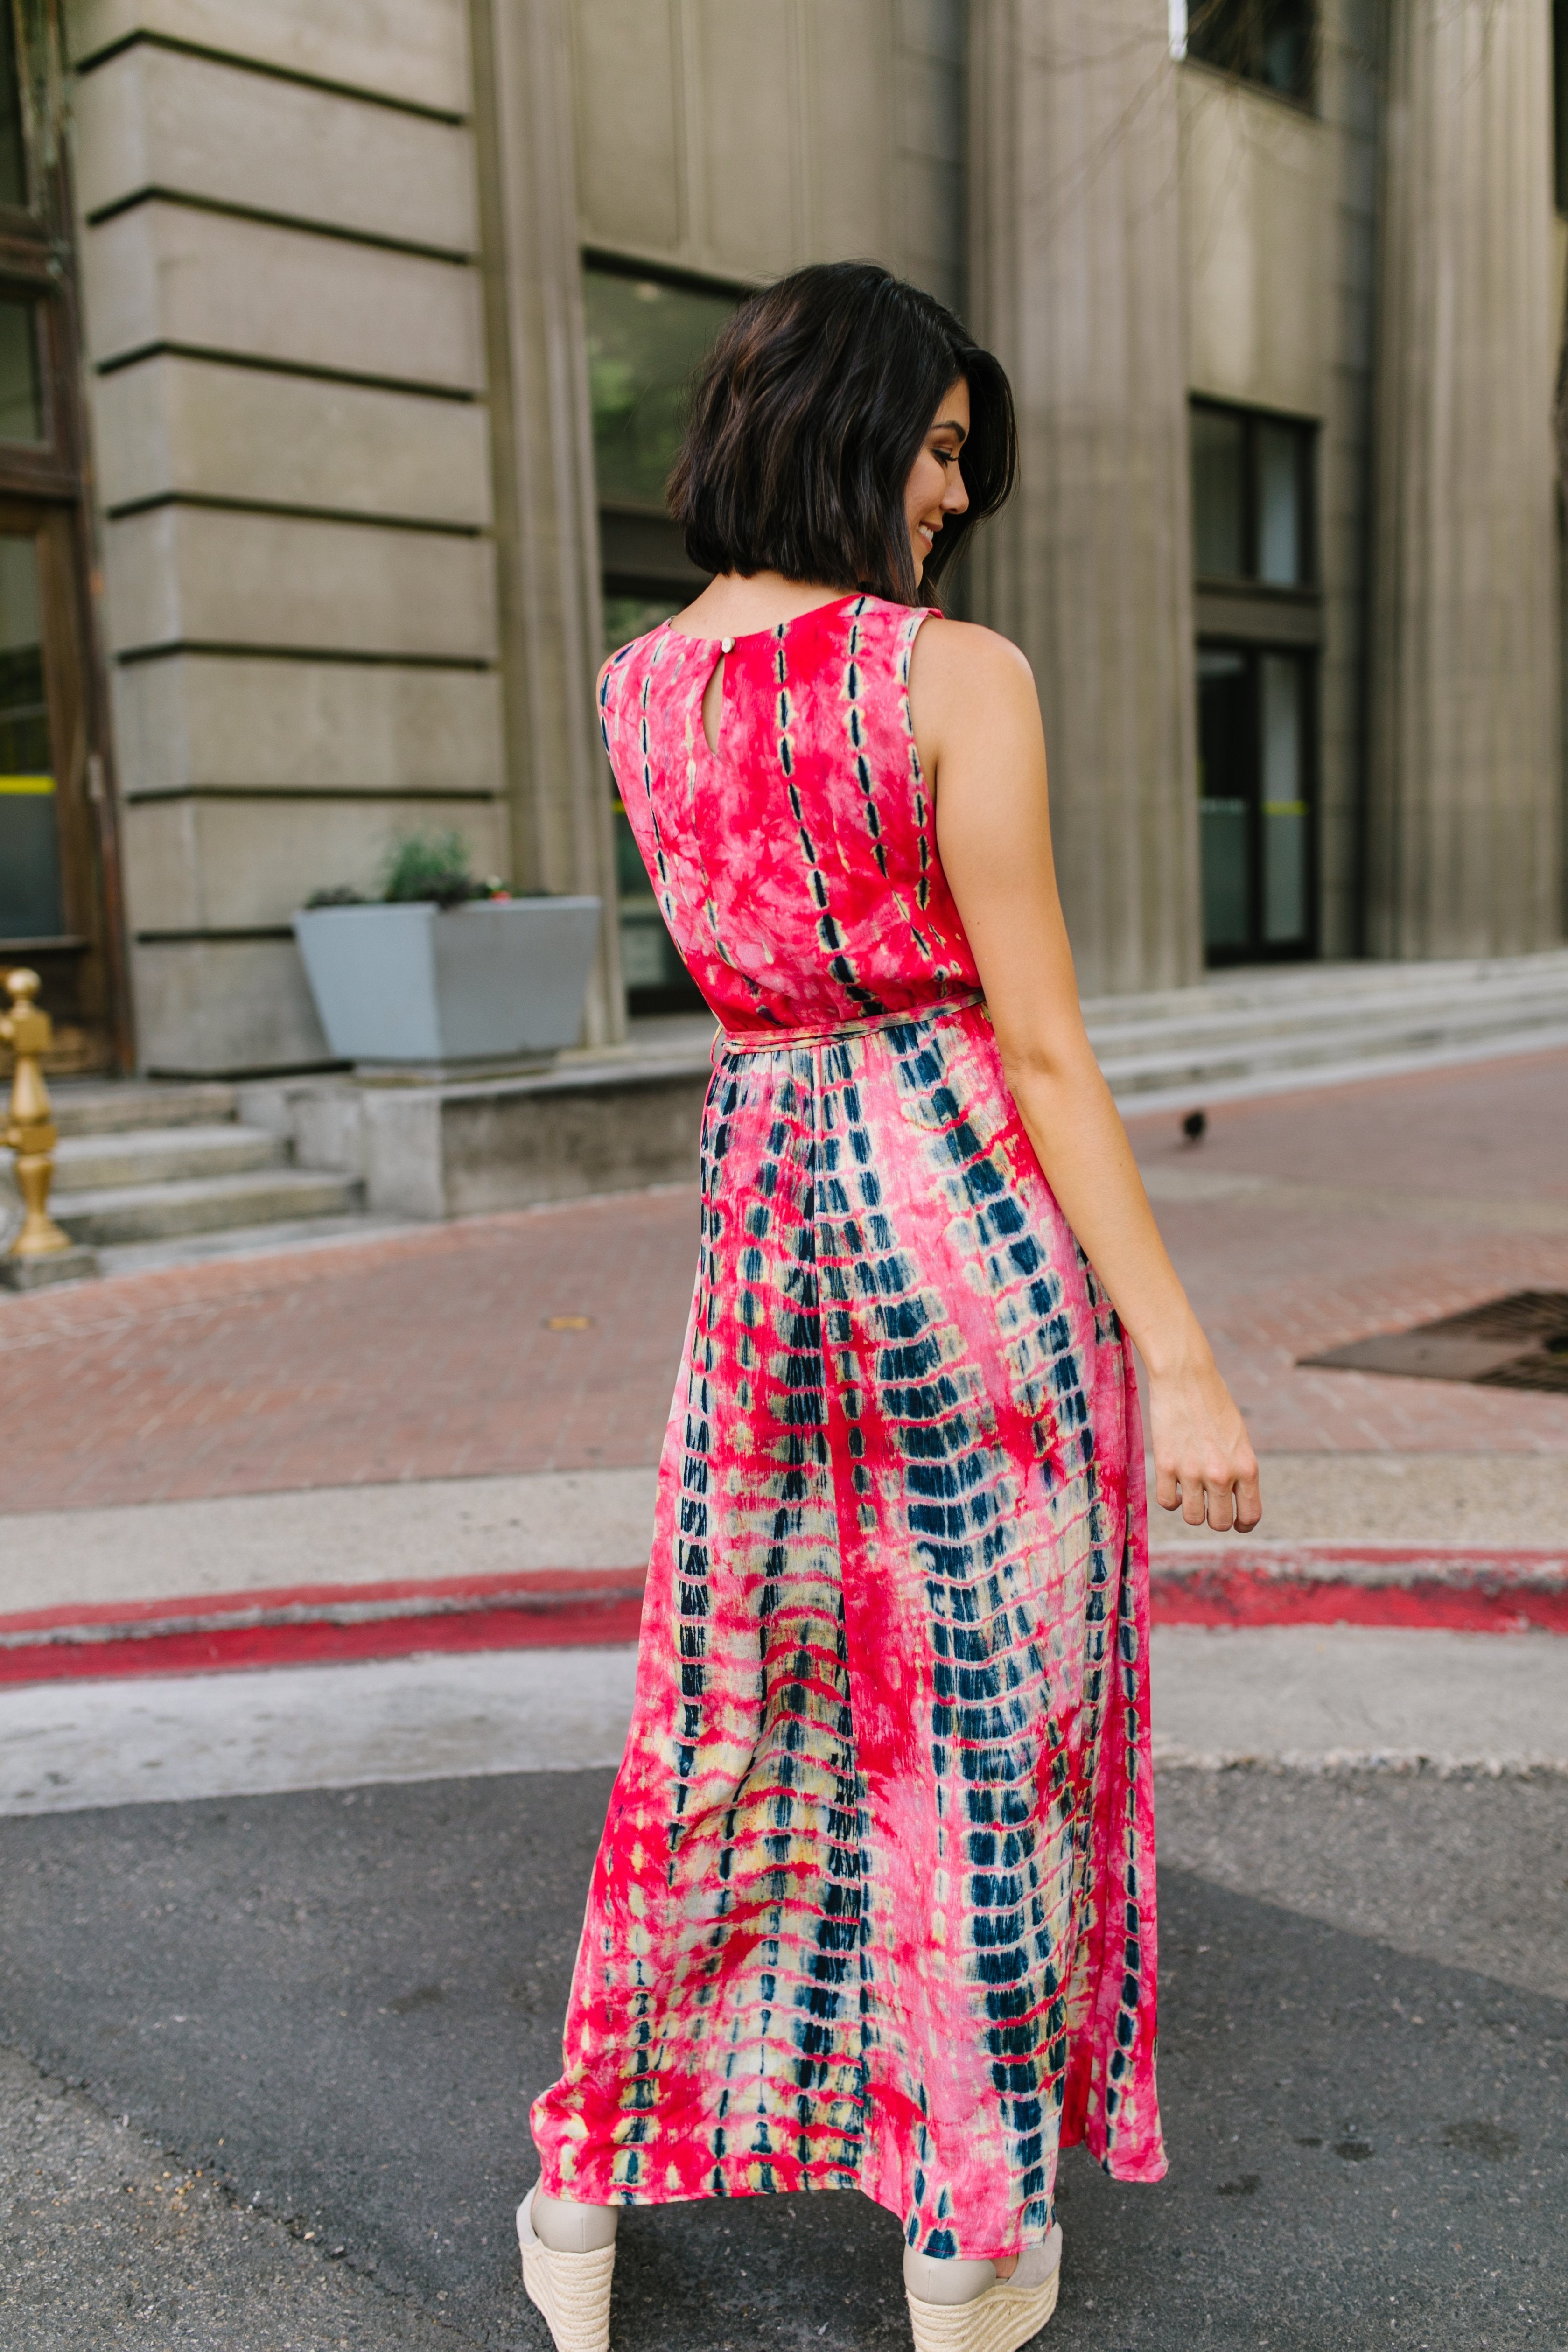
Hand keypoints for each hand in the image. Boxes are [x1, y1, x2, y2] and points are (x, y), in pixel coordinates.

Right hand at [1147, 1329, 1260, 1532]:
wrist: (1185, 1377)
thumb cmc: (1214, 1404)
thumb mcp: (1238, 1439)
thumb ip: (1239, 1471)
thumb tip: (1231, 1501)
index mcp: (1247, 1467)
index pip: (1250, 1516)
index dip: (1243, 1524)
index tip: (1235, 1521)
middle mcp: (1222, 1474)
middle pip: (1220, 1523)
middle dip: (1216, 1519)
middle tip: (1209, 1505)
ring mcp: (1192, 1471)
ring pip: (1193, 1518)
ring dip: (1192, 1510)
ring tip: (1190, 1493)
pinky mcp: (1166, 1465)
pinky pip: (1167, 1503)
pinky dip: (1171, 1499)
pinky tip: (1174, 1485)